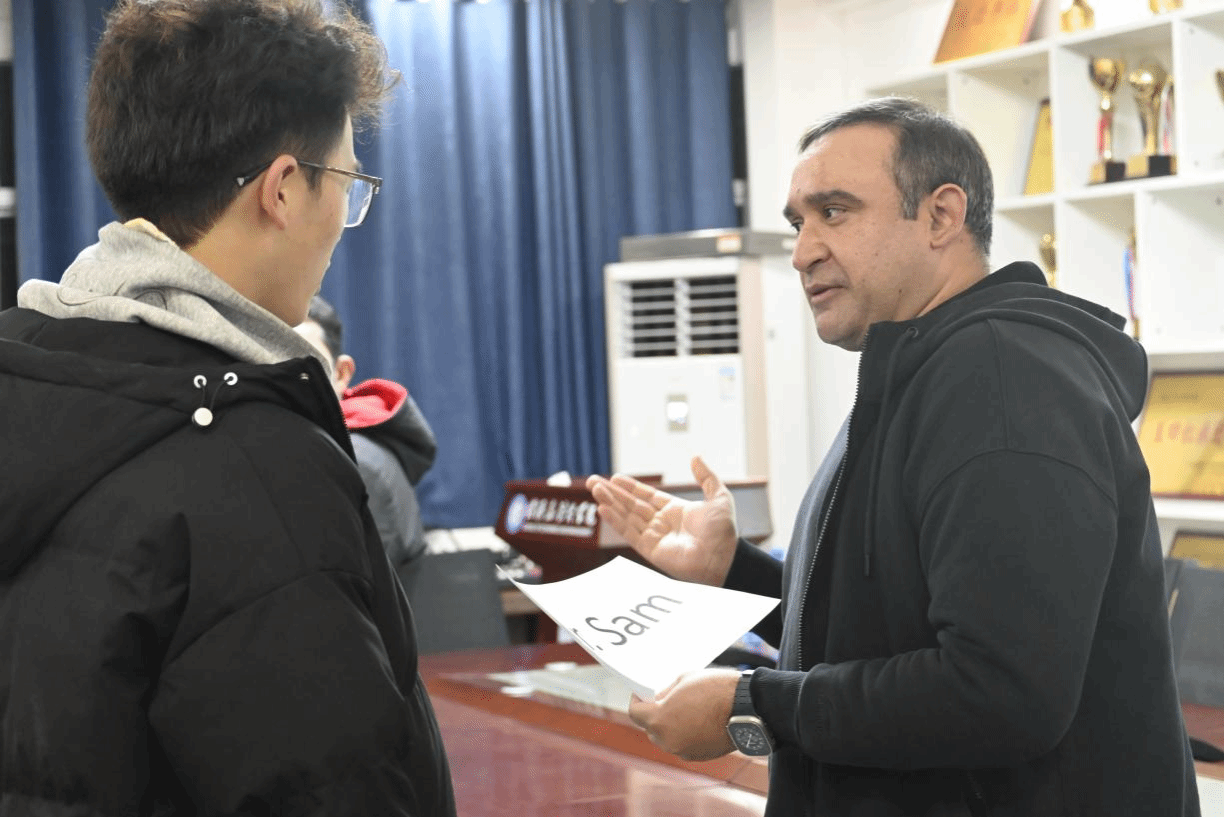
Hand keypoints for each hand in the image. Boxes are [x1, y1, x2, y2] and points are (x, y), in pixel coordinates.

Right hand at [585, 456, 737, 586]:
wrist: (725, 556)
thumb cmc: (724, 531)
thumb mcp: (719, 496)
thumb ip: (706, 477)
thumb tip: (696, 457)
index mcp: (674, 510)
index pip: (646, 496)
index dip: (631, 487)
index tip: (615, 478)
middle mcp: (661, 523)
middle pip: (631, 505)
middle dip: (612, 493)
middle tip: (593, 481)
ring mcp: (654, 536)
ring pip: (626, 516)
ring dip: (610, 502)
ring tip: (595, 489)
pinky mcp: (650, 549)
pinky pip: (629, 532)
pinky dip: (615, 521)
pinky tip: (603, 509)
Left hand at [627, 668, 739, 760]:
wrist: (747, 707)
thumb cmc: (716, 690)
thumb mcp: (684, 680)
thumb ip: (666, 693)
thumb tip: (659, 699)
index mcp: (659, 720)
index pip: (635, 713)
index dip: (637, 701)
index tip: (641, 695)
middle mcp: (668, 740)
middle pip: (650, 728)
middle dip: (654, 715)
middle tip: (663, 701)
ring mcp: (683, 750)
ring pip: (667, 739)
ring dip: (669, 727)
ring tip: (683, 710)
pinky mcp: (699, 756)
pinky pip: (683, 745)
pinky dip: (685, 735)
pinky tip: (696, 721)